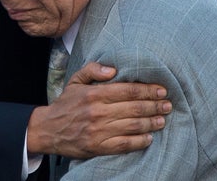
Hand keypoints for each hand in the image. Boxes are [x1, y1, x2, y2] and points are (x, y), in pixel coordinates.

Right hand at [26, 62, 170, 157]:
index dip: (148, 90)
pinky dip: (139, 141)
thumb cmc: (65, 103)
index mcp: (94, 93)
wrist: (48, 129)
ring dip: (151, 123)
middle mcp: (98, 112)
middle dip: (154, 105)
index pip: (128, 90)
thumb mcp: (75, 80)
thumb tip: (113, 68)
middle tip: (168, 104)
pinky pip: (124, 144)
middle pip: (134, 108)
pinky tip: (149, 138)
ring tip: (162, 119)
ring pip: (132, 126)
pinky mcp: (98, 147)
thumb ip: (93, 69)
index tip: (161, 90)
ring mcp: (98, 131)